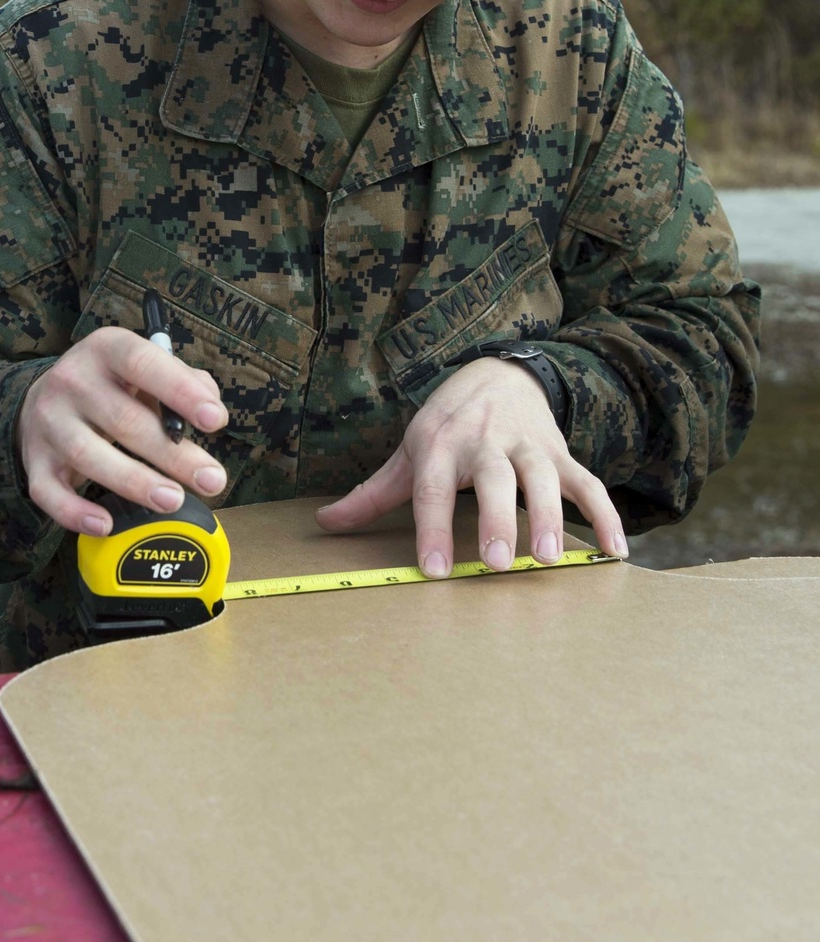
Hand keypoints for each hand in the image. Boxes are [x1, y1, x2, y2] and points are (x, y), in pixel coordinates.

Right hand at [16, 327, 228, 534]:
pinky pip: (49, 492)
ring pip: (87, 455)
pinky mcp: (35, 461)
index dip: (180, 392)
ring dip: (134, 482)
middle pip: (123, 419)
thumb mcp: (145, 367)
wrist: (45, 398)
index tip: (216, 421)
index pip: (143, 364)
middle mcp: (71, 381)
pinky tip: (105, 524)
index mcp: (105, 349)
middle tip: (212, 479)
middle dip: (172, 454)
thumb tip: (212, 409)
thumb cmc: (114, 385)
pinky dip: (75, 512)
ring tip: (173, 500)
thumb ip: (184, 380)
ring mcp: (49, 422)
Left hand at [315, 357, 627, 574]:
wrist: (500, 371)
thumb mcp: (410, 450)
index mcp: (441, 445)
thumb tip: (325, 523)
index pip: (433, 489)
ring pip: (541, 476)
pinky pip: (587, 482)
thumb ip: (372, 493)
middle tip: (497, 562)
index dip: (431, 529)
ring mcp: (527, 446)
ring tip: (551, 558)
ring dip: (550, 516)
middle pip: (494, 479)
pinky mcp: (561, 452)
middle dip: (497, 519)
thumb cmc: (449, 422)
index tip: (433, 571)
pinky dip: (606, 514)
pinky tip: (615, 551)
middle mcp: (485, 442)